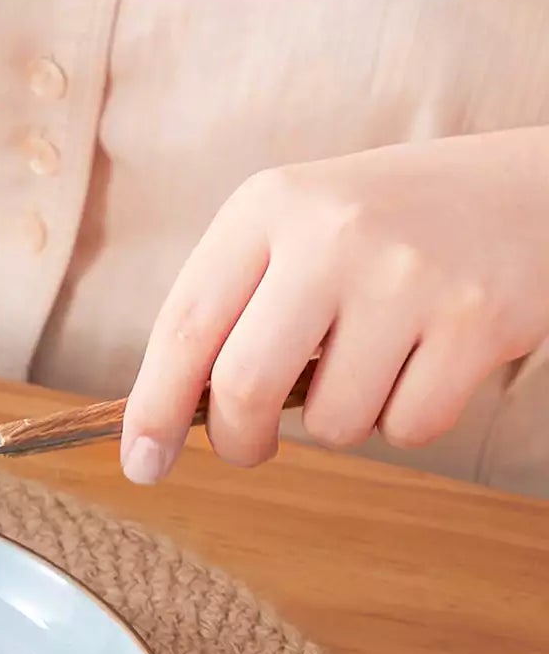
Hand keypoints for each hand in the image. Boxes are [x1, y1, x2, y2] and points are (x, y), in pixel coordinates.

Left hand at [121, 128, 548, 483]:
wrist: (530, 189)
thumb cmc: (386, 231)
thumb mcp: (297, 234)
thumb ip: (230, 313)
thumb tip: (157, 432)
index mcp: (269, 206)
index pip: (184, 326)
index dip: (152, 411)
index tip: (142, 464)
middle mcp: (334, 230)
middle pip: (243, 388)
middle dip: (239, 441)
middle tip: (251, 445)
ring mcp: (408, 272)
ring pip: (333, 424)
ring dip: (344, 420)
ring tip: (375, 360)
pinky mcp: (475, 318)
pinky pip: (407, 428)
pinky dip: (409, 418)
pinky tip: (430, 360)